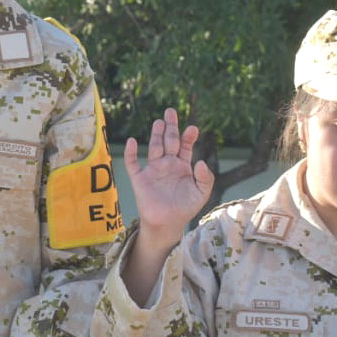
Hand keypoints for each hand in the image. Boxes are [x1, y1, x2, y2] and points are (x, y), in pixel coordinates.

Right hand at [125, 108, 214, 250]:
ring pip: (153, 147)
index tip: (192, 129)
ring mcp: (153, 169)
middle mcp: (167, 163)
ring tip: (159, 122)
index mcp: (183, 165)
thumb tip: (202, 162)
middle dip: (170, 127)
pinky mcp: (140, 179)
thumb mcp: (201, 193)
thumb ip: (206, 178)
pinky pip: (133, 163)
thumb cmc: (186, 208)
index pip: (185, 145)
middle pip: (169, 140)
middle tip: (171, 112)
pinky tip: (132, 142)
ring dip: (155, 135)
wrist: (168, 224)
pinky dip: (131, 153)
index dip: (188, 137)